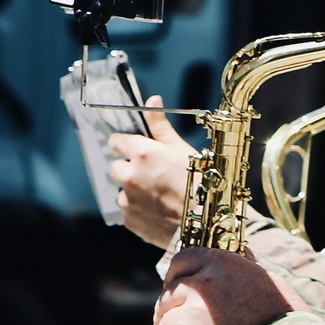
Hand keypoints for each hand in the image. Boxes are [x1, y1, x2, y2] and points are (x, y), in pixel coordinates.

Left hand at [109, 96, 194, 247]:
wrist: (208, 223)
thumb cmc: (201, 183)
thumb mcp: (183, 149)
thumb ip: (161, 127)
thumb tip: (152, 101)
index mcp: (141, 153)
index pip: (116, 141)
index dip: (126, 145)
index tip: (134, 150)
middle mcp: (129, 175)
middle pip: (116, 167)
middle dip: (129, 169)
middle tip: (152, 176)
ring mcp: (127, 200)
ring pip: (122, 191)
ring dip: (134, 191)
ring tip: (159, 197)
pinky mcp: (129, 220)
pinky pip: (129, 211)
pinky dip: (139, 210)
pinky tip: (158, 211)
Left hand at [137, 247, 306, 324]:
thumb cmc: (286, 323)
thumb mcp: (272, 284)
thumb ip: (248, 268)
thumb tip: (243, 253)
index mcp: (223, 263)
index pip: (182, 259)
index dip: (176, 276)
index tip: (178, 288)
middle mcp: (204, 284)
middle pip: (169, 292)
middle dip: (171, 307)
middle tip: (180, 324)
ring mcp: (193, 313)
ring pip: (161, 318)